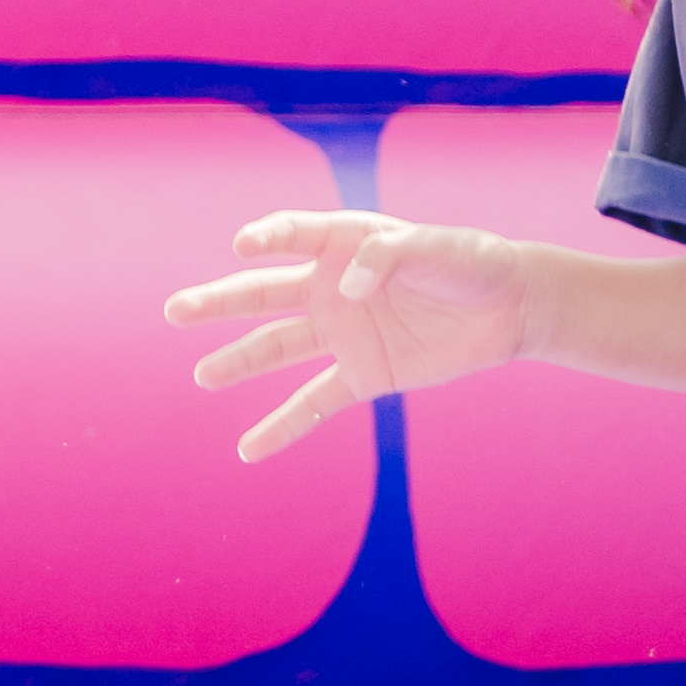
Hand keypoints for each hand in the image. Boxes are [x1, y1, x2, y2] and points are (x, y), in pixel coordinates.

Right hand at [165, 212, 547, 461]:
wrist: (509, 308)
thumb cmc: (471, 262)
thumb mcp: (436, 247)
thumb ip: (386, 257)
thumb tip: (344, 288)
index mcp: (344, 242)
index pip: (292, 235)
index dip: (267, 237)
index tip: (244, 247)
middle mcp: (330, 286)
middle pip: (263, 295)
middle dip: (218, 303)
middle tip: (175, 311)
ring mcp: (342, 333)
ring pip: (277, 348)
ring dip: (239, 362)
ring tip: (203, 377)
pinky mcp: (363, 375)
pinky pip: (313, 404)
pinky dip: (282, 428)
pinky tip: (247, 451)